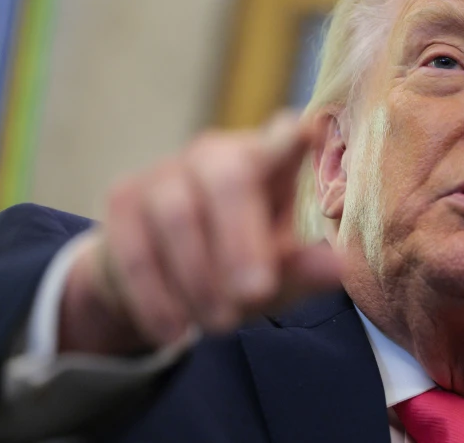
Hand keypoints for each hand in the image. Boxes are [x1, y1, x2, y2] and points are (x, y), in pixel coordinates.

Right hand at [58, 112, 343, 353]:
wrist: (160, 282)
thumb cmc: (237, 266)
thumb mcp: (276, 274)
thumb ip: (303, 270)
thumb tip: (339, 267)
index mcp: (266, 162)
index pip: (283, 138)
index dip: (292, 136)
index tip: (308, 134)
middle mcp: (216, 154)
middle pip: (228, 177)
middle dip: (241, 240)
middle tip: (255, 294)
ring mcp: (166, 172)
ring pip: (177, 215)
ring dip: (200, 278)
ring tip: (221, 324)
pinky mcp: (124, 199)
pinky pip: (136, 248)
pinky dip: (157, 296)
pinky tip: (175, 331)